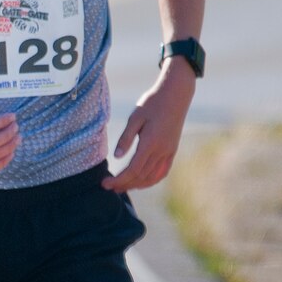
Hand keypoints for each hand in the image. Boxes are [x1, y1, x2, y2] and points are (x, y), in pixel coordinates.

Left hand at [104, 62, 195, 192]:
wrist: (176, 95)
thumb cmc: (152, 103)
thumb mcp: (135, 117)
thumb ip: (126, 138)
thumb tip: (117, 157)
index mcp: (151, 143)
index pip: (133, 170)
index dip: (118, 180)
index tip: (105, 183)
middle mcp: (162, 151)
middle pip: (141, 176)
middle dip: (125, 184)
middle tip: (109, 187)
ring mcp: (169, 152)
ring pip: (152, 177)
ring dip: (137, 185)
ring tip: (122, 187)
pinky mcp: (172, 150)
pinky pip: (162, 171)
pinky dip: (151, 180)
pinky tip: (141, 182)